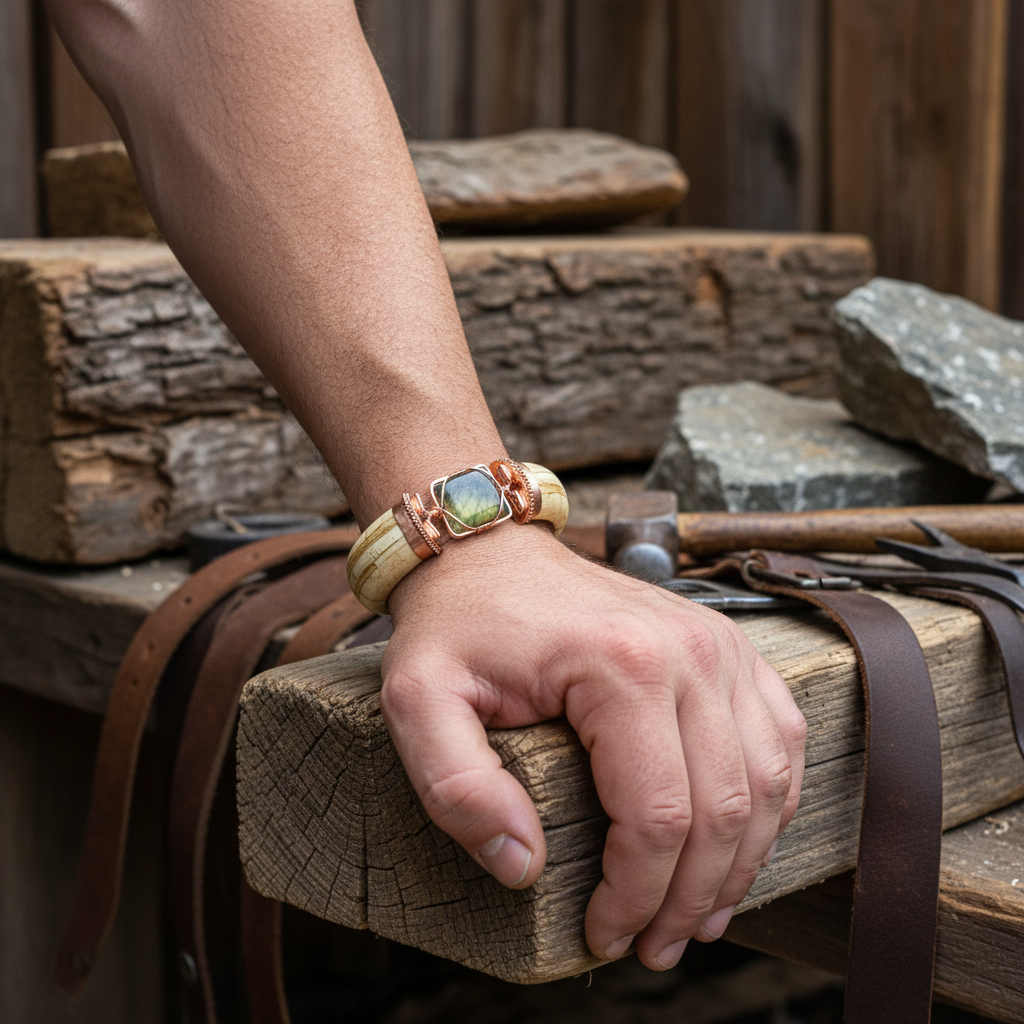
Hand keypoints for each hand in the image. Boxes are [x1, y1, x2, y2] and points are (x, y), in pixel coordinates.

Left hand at [381, 524, 805, 970]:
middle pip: (722, 810)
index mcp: (621, 665)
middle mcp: (690, 652)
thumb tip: (522, 868)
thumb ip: (458, 788)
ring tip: (699, 918)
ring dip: (740, 863)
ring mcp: (719, 645)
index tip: (605, 937)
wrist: (491, 552)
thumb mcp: (420, 700)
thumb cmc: (458, 625)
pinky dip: (769, 804)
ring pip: (766, 783)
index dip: (637, 896)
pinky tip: (738, 844)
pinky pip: (781, 738)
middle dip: (691, 898)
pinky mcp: (728, 647)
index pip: (657, 816)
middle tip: (654, 946)